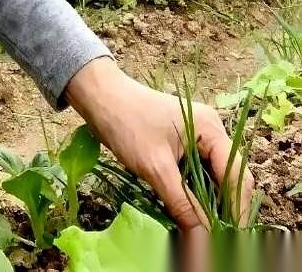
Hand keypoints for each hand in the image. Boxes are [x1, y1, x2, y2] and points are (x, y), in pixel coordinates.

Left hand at [64, 57, 254, 230]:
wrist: (101, 98)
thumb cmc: (127, 124)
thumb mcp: (155, 168)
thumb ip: (182, 203)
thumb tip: (203, 238)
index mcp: (211, 129)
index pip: (236, 176)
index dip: (237, 211)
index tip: (232, 240)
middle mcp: (211, 131)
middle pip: (229, 178)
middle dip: (225, 210)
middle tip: (216, 240)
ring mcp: (199, 137)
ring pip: (214, 178)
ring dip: (210, 204)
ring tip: (204, 232)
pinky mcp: (185, 144)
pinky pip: (199, 174)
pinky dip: (196, 193)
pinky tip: (189, 213)